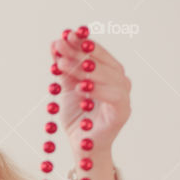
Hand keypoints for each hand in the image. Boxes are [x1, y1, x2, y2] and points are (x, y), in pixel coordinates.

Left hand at [50, 30, 131, 160]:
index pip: (97, 53)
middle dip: (80, 52)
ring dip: (84, 68)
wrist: (82, 145)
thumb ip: (63, 67)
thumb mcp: (66, 88)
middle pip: (102, 62)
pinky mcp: (123, 111)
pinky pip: (113, 96)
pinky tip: (80, 87)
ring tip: (62, 65)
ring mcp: (123, 96)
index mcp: (109, 72)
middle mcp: (120, 81)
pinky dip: (97, 89)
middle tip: (61, 46)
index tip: (66, 34)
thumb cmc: (77, 117)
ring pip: (109, 76)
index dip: (82, 42)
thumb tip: (55, 43)